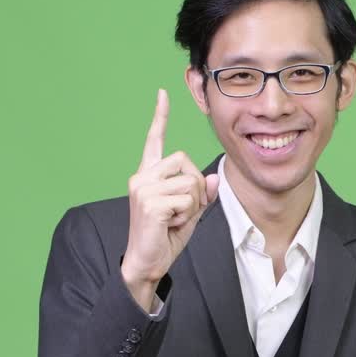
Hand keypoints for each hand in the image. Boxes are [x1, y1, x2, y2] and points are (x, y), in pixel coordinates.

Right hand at [120, 89, 219, 310]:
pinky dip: (186, 215)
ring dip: (192, 204)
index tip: (163, 93)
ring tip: (174, 218)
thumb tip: (213, 178)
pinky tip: (169, 225)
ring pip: (190, 182)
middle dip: (195, 187)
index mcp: (149, 174)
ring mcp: (142, 187)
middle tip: (182, 210)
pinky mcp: (149, 202)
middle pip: (186, 161)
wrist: (147, 263)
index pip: (155, 140)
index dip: (160, 117)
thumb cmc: (165, 236)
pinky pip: (186, 200)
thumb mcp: (190, 212)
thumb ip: (202, 194)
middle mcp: (142, 176)